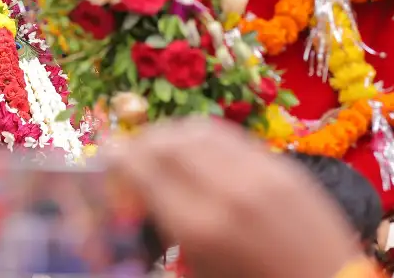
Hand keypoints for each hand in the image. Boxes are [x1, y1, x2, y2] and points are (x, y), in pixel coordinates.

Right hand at [110, 119, 362, 277]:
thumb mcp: (200, 269)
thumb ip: (170, 226)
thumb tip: (142, 191)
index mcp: (199, 227)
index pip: (145, 170)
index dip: (120, 157)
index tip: (108, 155)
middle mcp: (227, 192)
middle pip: (168, 142)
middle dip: (142, 141)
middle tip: (131, 150)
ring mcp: (260, 174)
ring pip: (200, 130)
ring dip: (173, 132)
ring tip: (161, 144)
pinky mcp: (284, 168)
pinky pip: (233, 138)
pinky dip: (206, 137)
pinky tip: (198, 147)